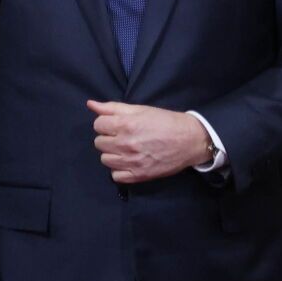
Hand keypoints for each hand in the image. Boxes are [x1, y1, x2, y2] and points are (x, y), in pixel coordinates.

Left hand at [88, 100, 212, 182]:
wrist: (191, 140)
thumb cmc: (165, 121)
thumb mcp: (140, 109)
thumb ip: (112, 108)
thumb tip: (90, 104)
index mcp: (125, 125)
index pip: (98, 125)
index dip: (106, 123)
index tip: (116, 125)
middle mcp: (125, 144)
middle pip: (99, 143)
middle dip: (108, 138)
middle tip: (122, 136)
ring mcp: (132, 162)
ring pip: (105, 160)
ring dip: (112, 154)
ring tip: (126, 149)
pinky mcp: (139, 176)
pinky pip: (116, 176)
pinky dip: (119, 170)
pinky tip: (128, 162)